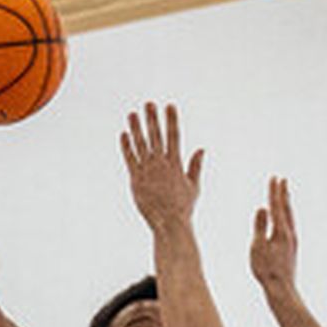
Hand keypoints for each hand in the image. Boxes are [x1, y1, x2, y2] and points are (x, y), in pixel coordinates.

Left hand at [121, 103, 202, 235]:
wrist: (169, 223)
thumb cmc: (183, 207)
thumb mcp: (194, 186)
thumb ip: (196, 166)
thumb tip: (201, 149)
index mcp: (176, 164)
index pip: (174, 136)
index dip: (171, 120)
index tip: (169, 106)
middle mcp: (161, 164)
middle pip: (156, 136)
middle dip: (152, 119)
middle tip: (149, 103)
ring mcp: (147, 171)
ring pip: (141, 144)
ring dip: (136, 128)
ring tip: (132, 114)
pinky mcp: (136, 179)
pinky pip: (130, 158)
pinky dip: (127, 146)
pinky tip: (124, 134)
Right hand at [250, 175, 298, 303]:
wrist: (282, 289)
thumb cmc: (266, 270)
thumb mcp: (258, 246)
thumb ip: (260, 226)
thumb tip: (262, 208)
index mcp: (281, 231)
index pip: (276, 206)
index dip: (274, 192)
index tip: (274, 178)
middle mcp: (290, 234)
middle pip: (287, 209)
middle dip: (283, 194)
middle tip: (283, 180)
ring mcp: (293, 242)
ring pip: (290, 218)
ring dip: (287, 205)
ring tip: (285, 196)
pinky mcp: (292, 250)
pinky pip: (290, 227)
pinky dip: (287, 218)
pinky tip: (285, 222)